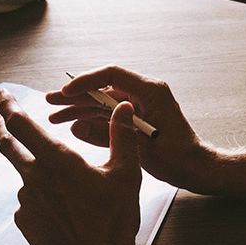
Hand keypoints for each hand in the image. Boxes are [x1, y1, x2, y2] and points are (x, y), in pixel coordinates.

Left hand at [0, 89, 141, 244]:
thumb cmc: (114, 221)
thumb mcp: (126, 174)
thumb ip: (121, 135)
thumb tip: (121, 106)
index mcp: (57, 160)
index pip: (21, 124)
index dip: (7, 106)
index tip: (1, 94)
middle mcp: (34, 178)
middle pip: (8, 145)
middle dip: (1, 127)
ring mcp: (26, 202)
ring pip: (25, 176)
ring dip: (36, 171)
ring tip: (67, 190)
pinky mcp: (25, 222)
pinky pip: (28, 201)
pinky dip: (40, 197)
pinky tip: (62, 211)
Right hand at [46, 66, 215, 193]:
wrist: (196, 168)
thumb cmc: (179, 157)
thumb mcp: (141, 147)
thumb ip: (108, 135)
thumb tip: (77, 126)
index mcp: (150, 92)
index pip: (112, 75)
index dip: (86, 81)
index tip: (66, 92)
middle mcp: (143, 94)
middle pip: (102, 89)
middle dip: (75, 96)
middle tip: (50, 101)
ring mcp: (138, 107)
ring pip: (101, 103)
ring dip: (79, 109)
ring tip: (54, 116)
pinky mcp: (134, 119)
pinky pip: (108, 116)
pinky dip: (90, 120)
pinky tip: (72, 126)